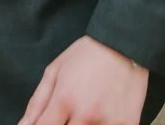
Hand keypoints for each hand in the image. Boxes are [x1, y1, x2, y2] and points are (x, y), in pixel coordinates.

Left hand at [18, 36, 147, 124]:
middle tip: (67, 115)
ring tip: (84, 113)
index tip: (45, 123)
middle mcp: (86, 115)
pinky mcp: (128, 124)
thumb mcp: (54, 71)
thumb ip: (37, 103)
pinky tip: (101, 116)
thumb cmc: (85, 57)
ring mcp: (109, 122)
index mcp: (64, 100)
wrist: (123, 46)